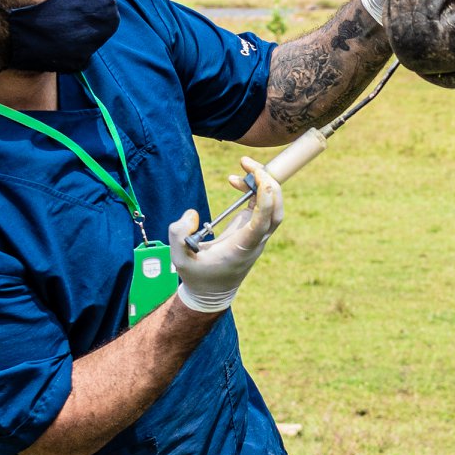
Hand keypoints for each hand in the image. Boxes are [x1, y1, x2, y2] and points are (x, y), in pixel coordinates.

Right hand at [169, 157, 283, 313]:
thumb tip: (192, 214)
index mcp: (242, 248)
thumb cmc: (197, 275)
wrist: (210, 291)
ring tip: (244, 164)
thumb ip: (179, 234)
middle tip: (249, 163)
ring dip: (264, 183)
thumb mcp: (179, 258)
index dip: (266, 202)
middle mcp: (255, 240)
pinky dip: (255, 190)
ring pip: (273, 206)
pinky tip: (236, 180)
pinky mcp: (252, 229)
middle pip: (275, 211)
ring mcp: (257, 234)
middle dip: (269, 184)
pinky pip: (261, 205)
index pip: (262, 224)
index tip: (261, 181)